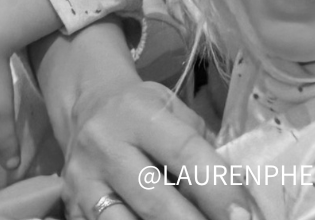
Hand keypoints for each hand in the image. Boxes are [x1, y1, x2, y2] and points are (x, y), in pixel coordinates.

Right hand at [60, 76, 248, 219]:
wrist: (85, 106)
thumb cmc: (139, 107)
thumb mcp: (169, 106)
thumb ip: (198, 142)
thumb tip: (235, 188)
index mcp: (136, 114)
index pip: (183, 152)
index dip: (216, 187)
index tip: (243, 215)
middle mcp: (105, 147)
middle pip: (156, 201)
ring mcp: (83, 183)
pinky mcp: (72, 209)